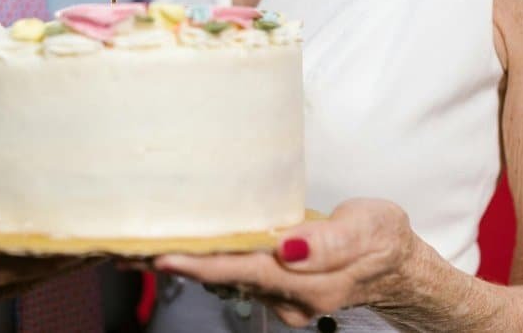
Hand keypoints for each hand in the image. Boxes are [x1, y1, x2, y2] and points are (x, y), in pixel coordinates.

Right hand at [0, 167, 91, 328]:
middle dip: (59, 259)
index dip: (25, 254)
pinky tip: (72, 244)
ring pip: (14, 283)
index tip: (68, 237)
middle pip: (9, 280)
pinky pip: (7, 280)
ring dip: (59, 263)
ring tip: (105, 235)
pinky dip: (41, 263)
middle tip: (108, 232)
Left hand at [153, 199, 420, 326]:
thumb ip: (328, 242)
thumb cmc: (381, 239)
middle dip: (175, 264)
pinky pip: (229, 273)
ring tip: (134, 245)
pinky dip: (200, 262)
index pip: (244, 269)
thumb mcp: (368, 228)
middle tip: (126, 248)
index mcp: (309, 282)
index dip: (201, 264)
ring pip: (221, 277)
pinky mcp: (272, 286)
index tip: (163, 256)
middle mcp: (288, 296)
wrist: (396, 266)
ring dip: (180, 263)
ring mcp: (279, 296)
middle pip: (222, 277)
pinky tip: (172, 250)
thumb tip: (286, 248)